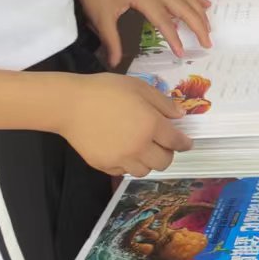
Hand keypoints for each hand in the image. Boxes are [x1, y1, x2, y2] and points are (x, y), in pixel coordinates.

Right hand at [58, 73, 193, 176]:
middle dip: (168, 153)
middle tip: (163, 143)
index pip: (176, 142)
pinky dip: (128, 165)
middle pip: (164, 162)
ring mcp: (120, 159)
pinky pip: (123, 172)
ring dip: (148, 161)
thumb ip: (163, 103)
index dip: (184, 143)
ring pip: (144, 171)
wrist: (71, 104)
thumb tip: (180, 116)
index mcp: (150, 125)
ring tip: (143, 148)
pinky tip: (124, 150)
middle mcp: (138, 147)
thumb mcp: (139, 87)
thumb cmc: (106, 90)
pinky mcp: (104, 166)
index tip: (187, 143)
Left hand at [73, 0, 211, 67]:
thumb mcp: (101, 19)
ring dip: (199, 13)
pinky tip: (205, 4)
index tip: (182, 53)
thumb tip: (115, 63)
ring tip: (209, 29)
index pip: (164, 21)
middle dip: (198, 25)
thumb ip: (111, 41)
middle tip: (207, 43)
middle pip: (184, 7)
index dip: (174, 38)